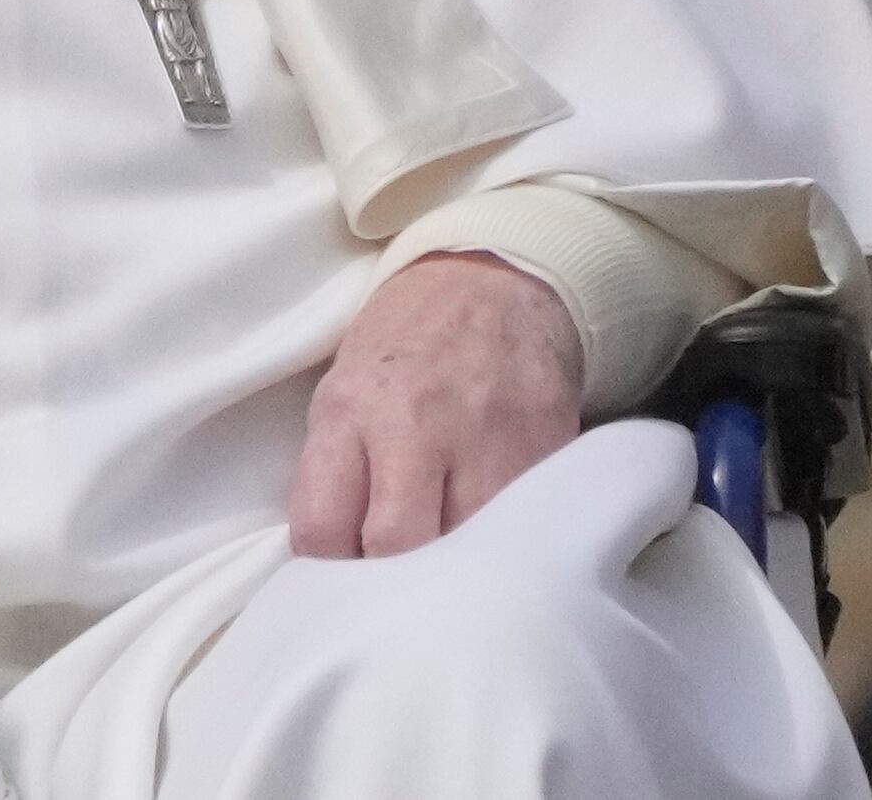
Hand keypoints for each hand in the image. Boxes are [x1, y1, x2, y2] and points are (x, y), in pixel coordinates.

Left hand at [287, 253, 582, 556]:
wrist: (494, 283)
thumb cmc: (403, 347)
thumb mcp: (342, 390)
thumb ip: (334, 470)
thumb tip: (329, 559)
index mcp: (349, 412)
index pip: (322, 527)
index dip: (327, 570)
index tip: (342, 577)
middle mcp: (415, 428)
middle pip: (398, 547)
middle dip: (394, 585)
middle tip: (398, 588)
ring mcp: (488, 441)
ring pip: (470, 550)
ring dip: (458, 575)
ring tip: (451, 574)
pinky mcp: (548, 450)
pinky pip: (527, 527)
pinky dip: (511, 549)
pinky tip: (500, 547)